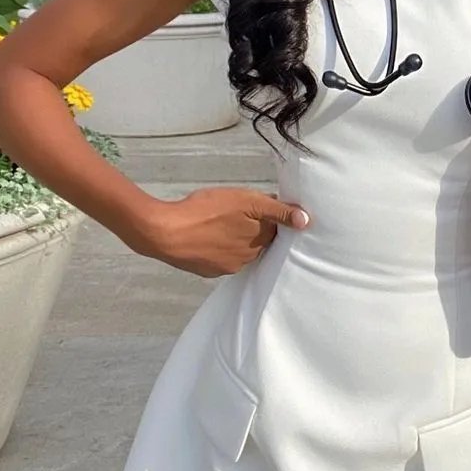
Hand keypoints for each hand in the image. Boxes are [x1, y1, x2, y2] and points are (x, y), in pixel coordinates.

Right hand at [128, 186, 310, 277]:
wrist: (164, 232)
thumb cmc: (205, 211)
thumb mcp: (246, 201)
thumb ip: (277, 211)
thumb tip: (306, 221)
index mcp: (259, 242)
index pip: (275, 229)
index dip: (270, 216)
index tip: (263, 206)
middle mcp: (246, 259)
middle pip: (258, 241)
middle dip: (254, 228)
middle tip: (237, 211)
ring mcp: (226, 267)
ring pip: (239, 249)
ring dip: (235, 237)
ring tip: (219, 222)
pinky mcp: (208, 270)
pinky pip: (220, 256)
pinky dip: (217, 246)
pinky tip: (207, 234)